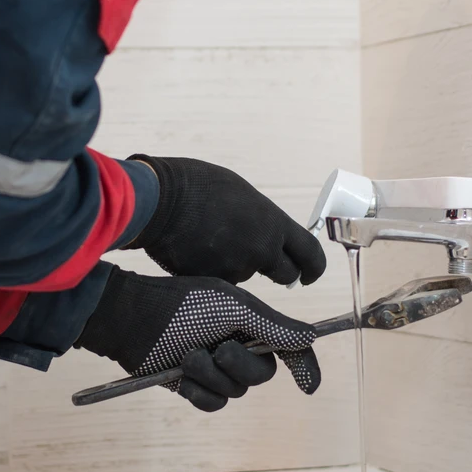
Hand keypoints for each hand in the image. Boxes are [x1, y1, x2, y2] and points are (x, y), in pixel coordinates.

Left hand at [75, 267, 320, 411]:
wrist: (133, 317)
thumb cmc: (182, 304)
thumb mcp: (232, 308)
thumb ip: (273, 326)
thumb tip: (311, 337)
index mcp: (251, 324)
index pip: (288, 348)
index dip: (303, 366)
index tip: (308, 387)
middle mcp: (237, 346)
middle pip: (262, 375)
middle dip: (241, 365)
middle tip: (218, 349)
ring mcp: (214, 368)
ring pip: (235, 392)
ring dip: (212, 375)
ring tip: (188, 355)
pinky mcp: (193, 386)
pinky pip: (213, 405)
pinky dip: (200, 392)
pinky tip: (183, 377)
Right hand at [127, 156, 326, 285]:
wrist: (157, 201)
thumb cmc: (196, 186)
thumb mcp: (241, 194)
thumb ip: (261, 219)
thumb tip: (266, 233)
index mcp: (272, 224)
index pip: (310, 254)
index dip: (314, 267)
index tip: (310, 274)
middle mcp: (260, 252)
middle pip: (285, 275)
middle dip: (280, 272)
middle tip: (267, 265)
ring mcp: (235, 271)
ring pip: (245, 277)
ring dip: (236, 266)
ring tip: (212, 241)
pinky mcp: (210, 285)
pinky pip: (219, 284)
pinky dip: (212, 273)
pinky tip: (195, 252)